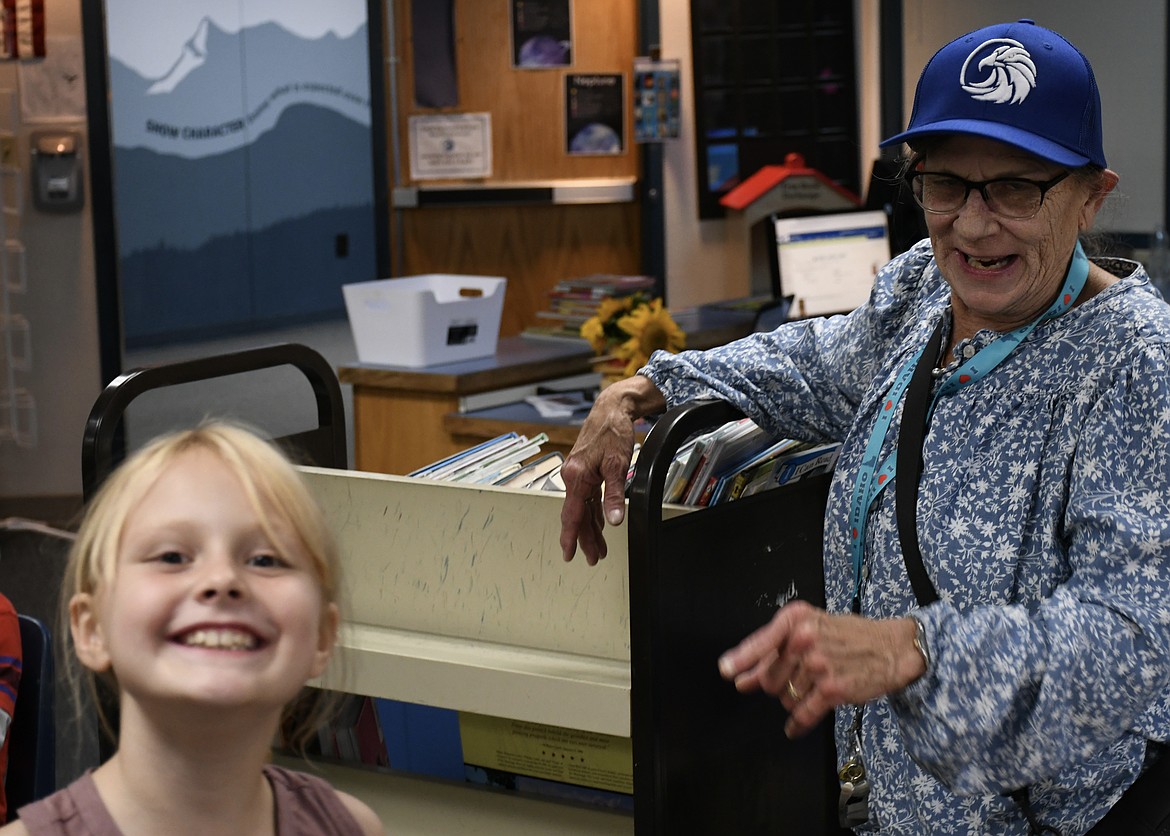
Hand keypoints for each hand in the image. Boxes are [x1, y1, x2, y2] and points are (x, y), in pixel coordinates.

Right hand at [559, 376, 664, 564]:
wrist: (611, 409)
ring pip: (582, 508)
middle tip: (593, 558)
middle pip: (577, 515)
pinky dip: (593, 512)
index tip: (569, 554)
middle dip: (585, 538)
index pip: (572, 514)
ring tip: (598, 547)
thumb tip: (614, 520)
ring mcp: (578, 473)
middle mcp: (572, 476)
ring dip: (590, 527)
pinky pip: (587, 497)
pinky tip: (600, 523)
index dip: (571, 537)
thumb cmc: (612, 431)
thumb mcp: (617, 465)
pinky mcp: (585, 470)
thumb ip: (614, 495)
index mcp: (576, 476)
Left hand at [717, 600, 924, 737]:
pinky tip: (793, 729)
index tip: (726, 670)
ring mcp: (819, 664)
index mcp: (796, 619)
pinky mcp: (833, 688)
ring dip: (794, 698)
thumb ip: (772, 653)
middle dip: (778, 683)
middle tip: (798, 676)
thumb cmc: (848, 636)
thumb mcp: (808, 631)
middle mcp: (805, 639)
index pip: (762, 640)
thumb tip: (740, 677)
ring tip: (814, 685)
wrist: (891, 647)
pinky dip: (797, 724)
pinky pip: (803, 713)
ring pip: (785, 696)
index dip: (741, 658)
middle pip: (770, 677)